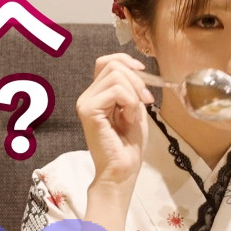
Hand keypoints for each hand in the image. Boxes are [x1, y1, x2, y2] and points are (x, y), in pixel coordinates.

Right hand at [76, 53, 154, 188]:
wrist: (123, 170)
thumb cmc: (129, 145)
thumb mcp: (135, 109)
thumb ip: (132, 88)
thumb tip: (136, 69)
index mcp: (98, 94)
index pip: (106, 62)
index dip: (126, 60)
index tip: (143, 73)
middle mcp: (88, 96)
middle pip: (113, 65)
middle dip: (136, 80)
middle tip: (145, 101)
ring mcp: (85, 102)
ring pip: (116, 76)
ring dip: (134, 94)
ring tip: (133, 115)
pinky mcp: (88, 110)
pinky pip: (116, 91)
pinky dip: (130, 103)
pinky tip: (128, 119)